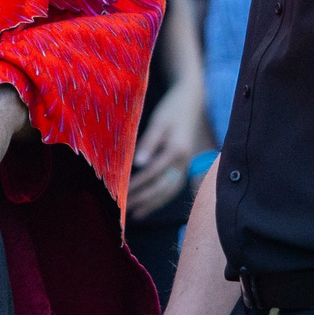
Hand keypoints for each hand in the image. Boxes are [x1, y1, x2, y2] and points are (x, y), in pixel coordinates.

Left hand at [130, 78, 207, 217]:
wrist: (191, 100)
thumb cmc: (171, 109)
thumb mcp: (158, 122)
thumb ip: (149, 143)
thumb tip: (138, 164)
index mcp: (176, 150)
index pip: (153, 173)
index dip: (137, 185)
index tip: (122, 193)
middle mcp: (184, 161)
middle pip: (162, 187)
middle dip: (144, 199)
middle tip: (125, 210)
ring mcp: (186, 164)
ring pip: (170, 190)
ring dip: (153, 203)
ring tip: (136, 214)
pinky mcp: (184, 164)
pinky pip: (174, 186)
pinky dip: (162, 197)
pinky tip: (150, 204)